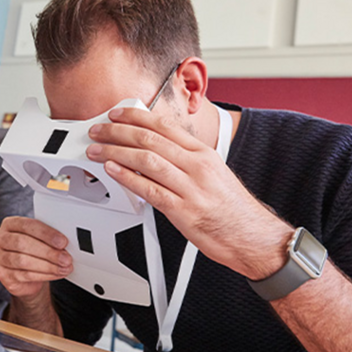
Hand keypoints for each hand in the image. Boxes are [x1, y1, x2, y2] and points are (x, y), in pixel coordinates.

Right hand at [0, 216, 71, 298]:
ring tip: (64, 267)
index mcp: (9, 224)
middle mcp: (0, 239)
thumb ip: (48, 237)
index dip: (46, 234)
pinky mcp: (3, 275)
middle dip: (47, 251)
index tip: (63, 242)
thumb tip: (64, 243)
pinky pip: (25, 275)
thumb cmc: (33, 250)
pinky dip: (45, 275)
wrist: (24, 273)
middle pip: (22, 244)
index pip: (27, 225)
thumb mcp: (39, 238)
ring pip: (23, 261)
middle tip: (65, 258)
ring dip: (48, 265)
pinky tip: (57, 274)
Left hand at [86, 107, 292, 279]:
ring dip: (116, 151)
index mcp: (203, 153)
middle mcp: (197, 166)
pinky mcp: (183, 211)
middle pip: (150, 139)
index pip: (164, 125)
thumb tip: (155, 149)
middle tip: (99, 130)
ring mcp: (190, 188)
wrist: (253, 237)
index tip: (117, 113)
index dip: (135, 116)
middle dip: (118, 131)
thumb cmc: (232, 209)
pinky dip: (128, 177)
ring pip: (147, 160)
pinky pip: (150, 189)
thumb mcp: (213, 173)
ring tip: (97, 150)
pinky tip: (113, 170)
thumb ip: (186, 160)